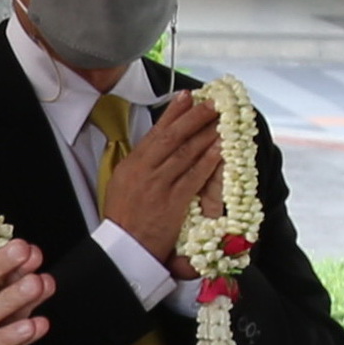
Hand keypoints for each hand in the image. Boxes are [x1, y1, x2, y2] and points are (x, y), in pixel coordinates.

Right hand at [95, 89, 227, 263]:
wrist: (123, 248)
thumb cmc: (124, 217)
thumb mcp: (122, 182)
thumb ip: (140, 163)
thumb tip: (159, 145)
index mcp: (131, 164)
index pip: (155, 132)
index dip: (173, 113)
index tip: (187, 97)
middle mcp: (144, 170)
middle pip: (172, 137)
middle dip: (194, 117)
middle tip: (212, 103)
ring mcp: (159, 185)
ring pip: (186, 153)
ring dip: (205, 134)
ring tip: (221, 120)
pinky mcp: (173, 202)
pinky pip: (194, 176)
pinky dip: (207, 161)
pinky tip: (219, 149)